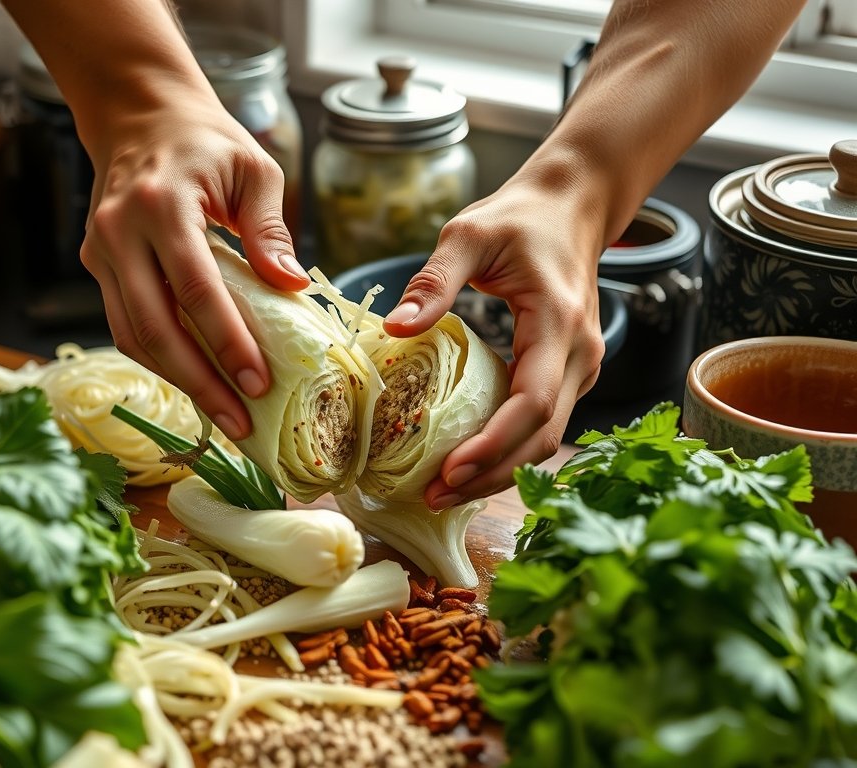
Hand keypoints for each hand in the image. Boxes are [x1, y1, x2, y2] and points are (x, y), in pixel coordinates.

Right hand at [79, 82, 309, 441]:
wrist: (139, 112)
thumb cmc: (206, 140)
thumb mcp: (254, 168)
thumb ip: (270, 228)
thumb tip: (293, 287)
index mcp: (162, 205)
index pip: (195, 290)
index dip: (226, 343)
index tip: (258, 383)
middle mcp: (120, 231)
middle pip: (155, 327)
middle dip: (200, 383)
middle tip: (240, 421)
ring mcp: (99, 250)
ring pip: (131, 335)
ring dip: (176, 380)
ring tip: (221, 414)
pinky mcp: (95, 262)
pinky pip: (124, 323)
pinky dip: (158, 357)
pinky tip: (193, 379)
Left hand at [383, 172, 606, 508]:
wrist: (572, 206)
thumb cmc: (520, 218)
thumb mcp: (470, 236)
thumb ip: (434, 282)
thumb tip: (396, 329)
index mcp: (558, 323)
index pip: (533, 402)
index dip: (493, 444)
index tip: (449, 472)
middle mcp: (581, 354)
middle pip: (542, 435)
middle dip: (491, 473)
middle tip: (433, 496)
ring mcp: (581, 367)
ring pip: (546, 437)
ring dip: (499, 469)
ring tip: (444, 490)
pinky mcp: (569, 372)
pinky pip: (542, 423)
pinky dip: (507, 449)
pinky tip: (468, 461)